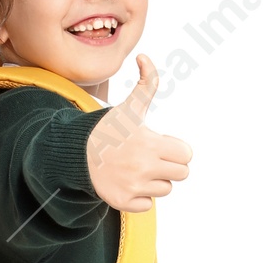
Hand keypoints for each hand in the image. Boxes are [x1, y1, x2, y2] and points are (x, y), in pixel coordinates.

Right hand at [86, 55, 191, 212]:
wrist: (76, 155)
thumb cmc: (107, 130)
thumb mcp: (129, 107)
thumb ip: (146, 83)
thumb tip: (144, 57)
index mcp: (150, 143)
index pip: (186, 154)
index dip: (176, 149)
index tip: (160, 145)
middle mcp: (144, 166)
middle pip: (181, 174)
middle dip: (170, 166)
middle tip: (151, 159)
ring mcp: (134, 186)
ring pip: (165, 190)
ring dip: (155, 182)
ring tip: (138, 170)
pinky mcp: (123, 202)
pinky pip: (148, 205)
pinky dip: (141, 198)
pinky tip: (128, 183)